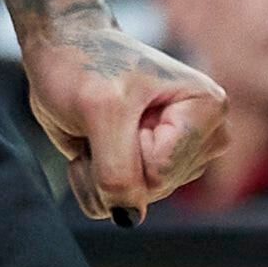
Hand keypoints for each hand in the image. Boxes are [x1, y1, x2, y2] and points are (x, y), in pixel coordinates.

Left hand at [22, 6, 227, 224]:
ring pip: (135, 199)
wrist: (60, 49)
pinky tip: (92, 145)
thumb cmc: (84, 63)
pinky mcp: (150, 170)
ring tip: (98, 127)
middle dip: (113, 161)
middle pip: (154, 187)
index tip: (119, 107)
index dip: (127, 147)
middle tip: (103, 119)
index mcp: (207, 109)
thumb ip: (118, 170)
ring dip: (100, 169)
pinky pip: (119, 205)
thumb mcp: (100, 111)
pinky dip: (92, 181)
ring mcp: (177, 157)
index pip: (163, 169)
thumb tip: (128, 216)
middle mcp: (202, 136)